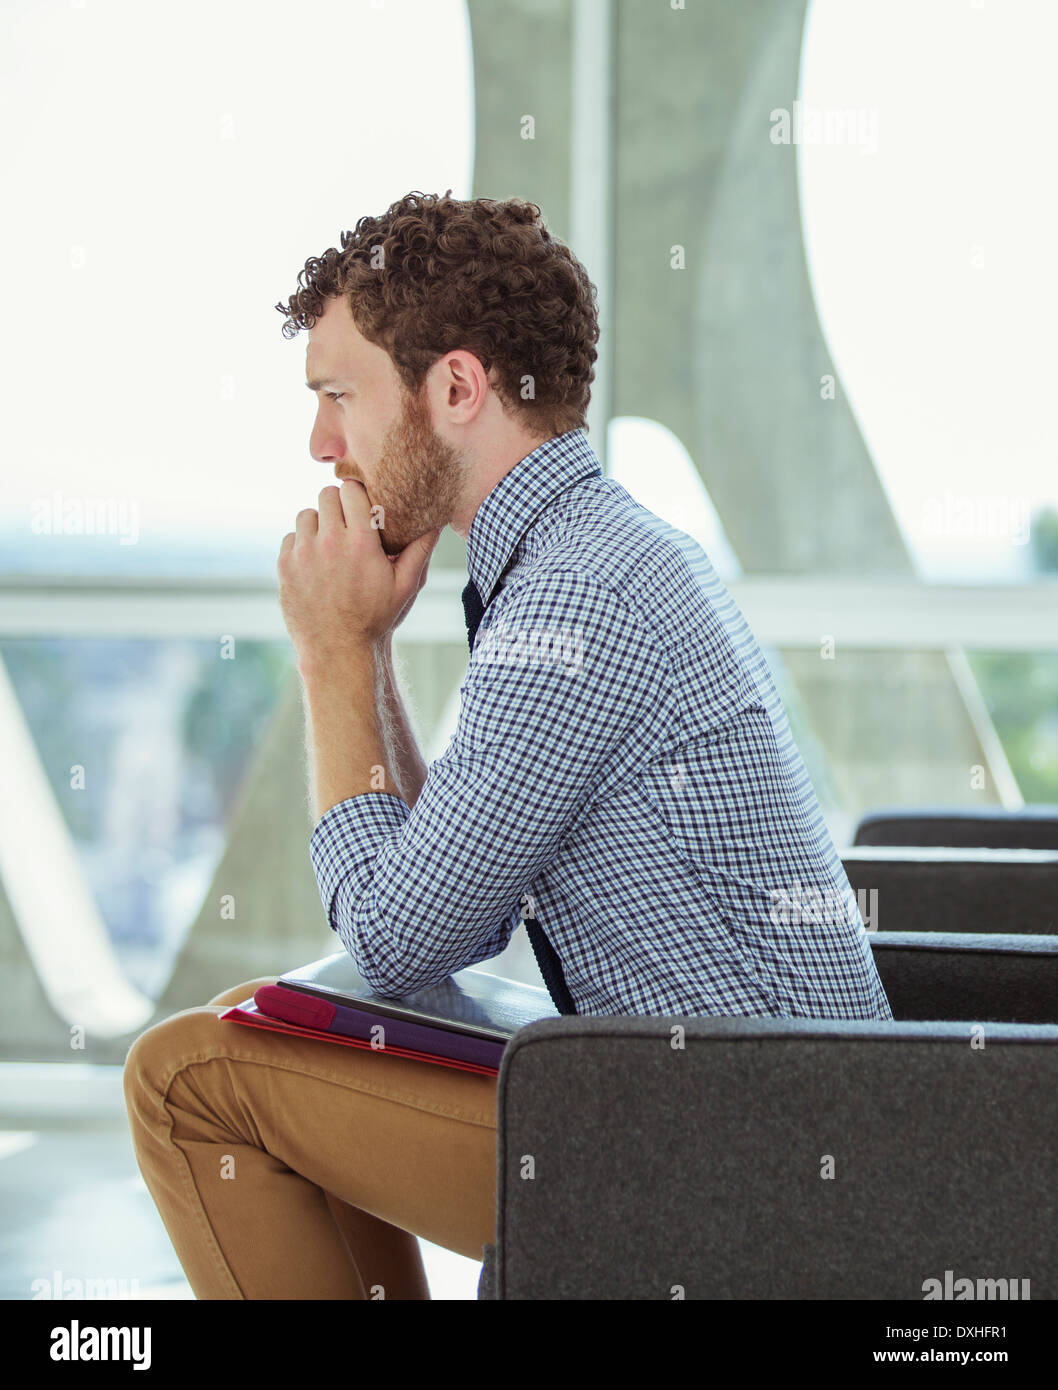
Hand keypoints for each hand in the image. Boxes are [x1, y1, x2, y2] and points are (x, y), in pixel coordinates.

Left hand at [277, 481, 440, 666]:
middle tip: (346, 524)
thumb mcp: (405, 586)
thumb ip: (419, 550)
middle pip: (326, 494)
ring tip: (330, 545)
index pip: (351, 489)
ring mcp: (303, 553)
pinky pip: (291, 538)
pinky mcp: (285, 566)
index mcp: (360, 541)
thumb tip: (435, 523)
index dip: (357, 496)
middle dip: (337, 505)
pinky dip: (301, 545)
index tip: (362, 507)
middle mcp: (329, 542)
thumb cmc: (376, 618)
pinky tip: (316, 564)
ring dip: (318, 524)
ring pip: (306, 514)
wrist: (338, 651)